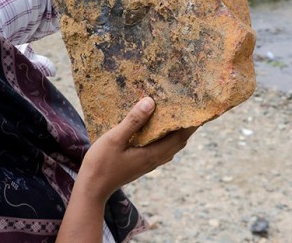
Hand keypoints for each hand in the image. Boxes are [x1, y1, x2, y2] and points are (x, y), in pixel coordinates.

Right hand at [77, 97, 195, 203]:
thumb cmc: (101, 164)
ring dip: (177, 131)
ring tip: (176, 114)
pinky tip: (156, 127)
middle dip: (187, 126)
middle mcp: (155, 159)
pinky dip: (166, 137)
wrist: (92, 188)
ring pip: (171, 146)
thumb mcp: (115, 139)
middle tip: (189, 106)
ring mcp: (149, 163)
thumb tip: (151, 102)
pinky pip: (161, 148)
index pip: (180, 137)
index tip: (198, 108)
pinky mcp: (142, 163)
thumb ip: (133, 121)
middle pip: (179, 141)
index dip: (192, 124)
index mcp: (153, 154)